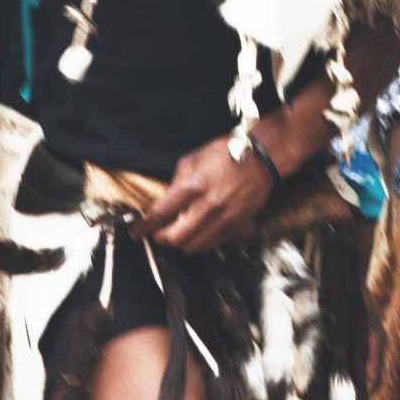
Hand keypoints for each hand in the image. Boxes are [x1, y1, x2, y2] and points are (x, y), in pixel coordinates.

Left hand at [140, 128, 283, 252]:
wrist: (263, 158)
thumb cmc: (226, 153)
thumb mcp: (193, 159)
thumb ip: (176, 183)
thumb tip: (163, 203)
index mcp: (193, 186)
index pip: (161, 214)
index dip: (144, 227)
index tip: (136, 232)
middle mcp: (207, 206)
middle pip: (175, 239)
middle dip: (162, 238)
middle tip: (159, 232)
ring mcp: (224, 219)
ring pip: (193, 246)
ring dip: (181, 242)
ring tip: (178, 232)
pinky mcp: (236, 226)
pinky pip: (212, 245)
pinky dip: (201, 242)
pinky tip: (198, 232)